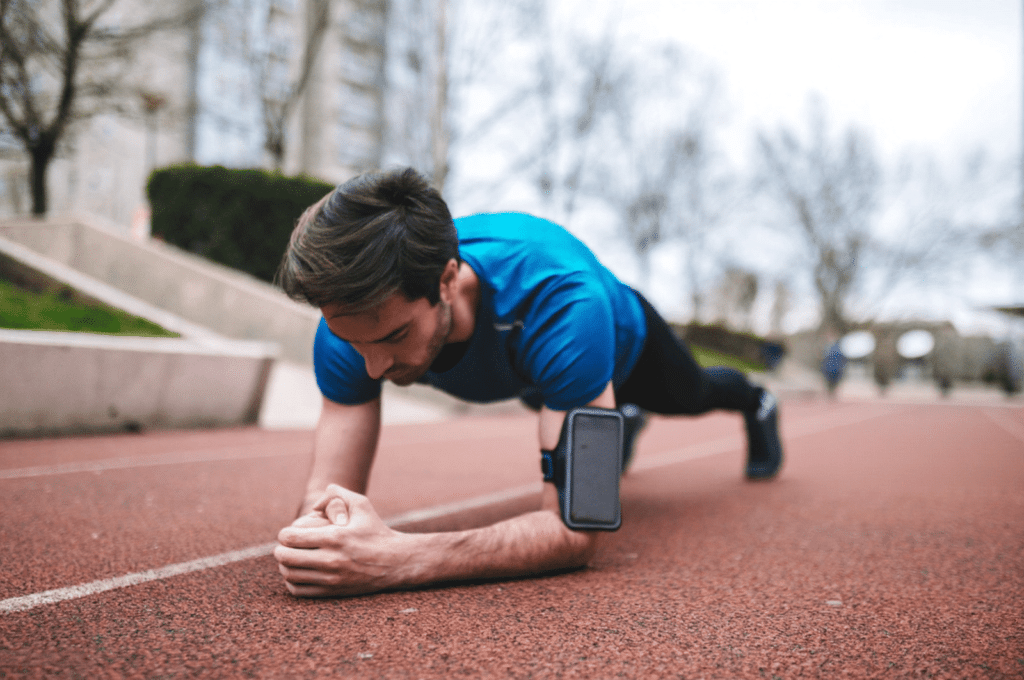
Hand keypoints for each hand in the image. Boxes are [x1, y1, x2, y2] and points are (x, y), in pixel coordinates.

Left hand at [275, 484, 407, 596]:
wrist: (395, 561)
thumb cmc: (375, 530)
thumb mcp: (361, 504)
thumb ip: (336, 493)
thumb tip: (314, 503)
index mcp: (335, 537)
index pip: (291, 538)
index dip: (284, 534)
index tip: (288, 533)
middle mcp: (331, 560)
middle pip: (286, 558)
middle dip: (280, 550)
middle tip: (284, 546)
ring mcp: (331, 579)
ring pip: (290, 575)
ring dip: (285, 566)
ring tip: (290, 558)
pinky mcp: (332, 592)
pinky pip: (299, 590)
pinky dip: (292, 581)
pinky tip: (298, 572)